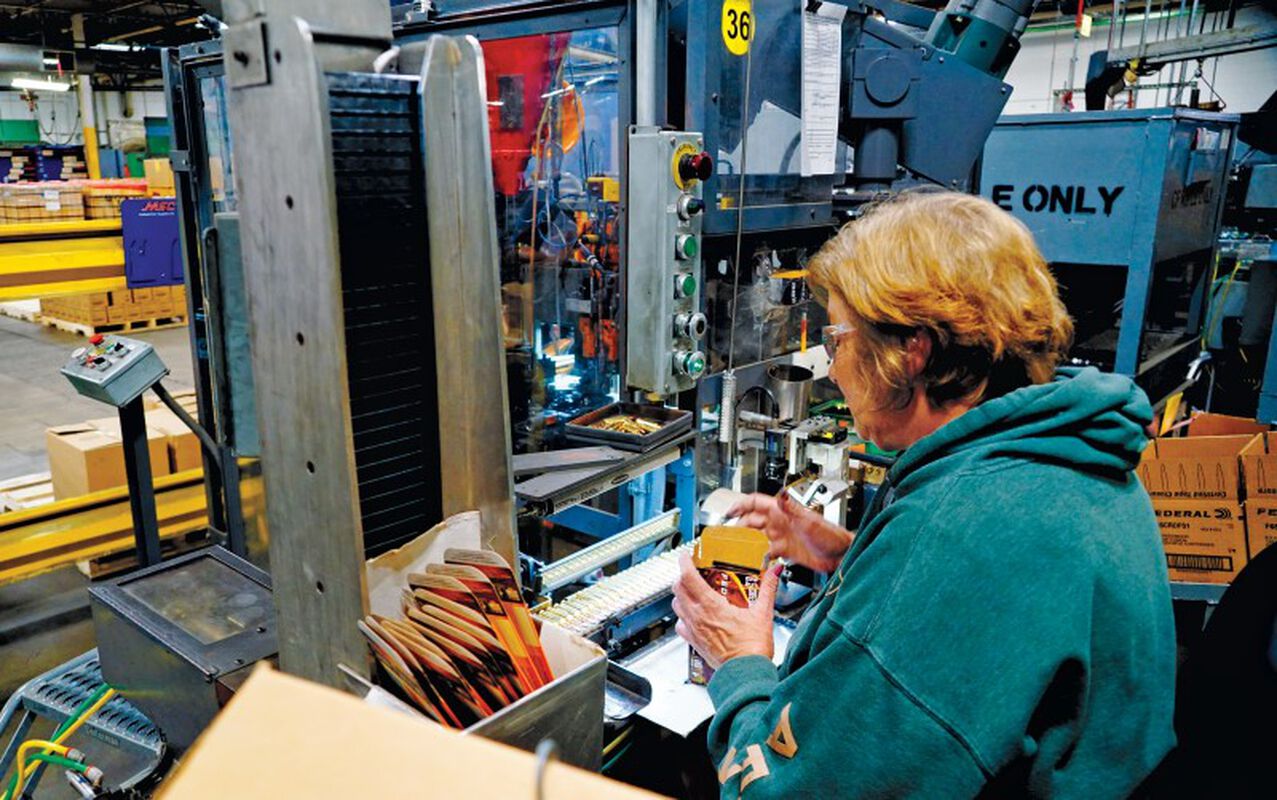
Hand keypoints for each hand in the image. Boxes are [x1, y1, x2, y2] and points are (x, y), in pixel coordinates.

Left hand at [672, 552, 780, 669]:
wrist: (746, 673)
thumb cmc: (752, 648)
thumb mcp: (763, 613)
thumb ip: (768, 588)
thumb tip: (775, 571)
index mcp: (712, 606)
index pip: (688, 577)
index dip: (684, 563)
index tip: (686, 556)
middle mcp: (698, 616)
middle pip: (678, 588)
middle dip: (682, 576)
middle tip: (692, 572)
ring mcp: (693, 630)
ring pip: (677, 605)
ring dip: (681, 595)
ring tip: (693, 592)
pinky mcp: (694, 642)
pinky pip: (680, 625)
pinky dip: (683, 616)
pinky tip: (694, 616)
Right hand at [727, 492, 851, 572]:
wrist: (842, 555)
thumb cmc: (831, 536)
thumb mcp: (809, 520)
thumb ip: (792, 508)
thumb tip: (780, 495)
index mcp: (782, 511)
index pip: (755, 503)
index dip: (740, 505)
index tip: (727, 512)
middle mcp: (780, 522)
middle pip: (751, 521)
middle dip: (737, 527)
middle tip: (726, 537)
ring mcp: (781, 536)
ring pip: (756, 537)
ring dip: (745, 543)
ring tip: (734, 551)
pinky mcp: (785, 550)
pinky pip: (765, 552)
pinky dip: (757, 557)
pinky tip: (752, 562)